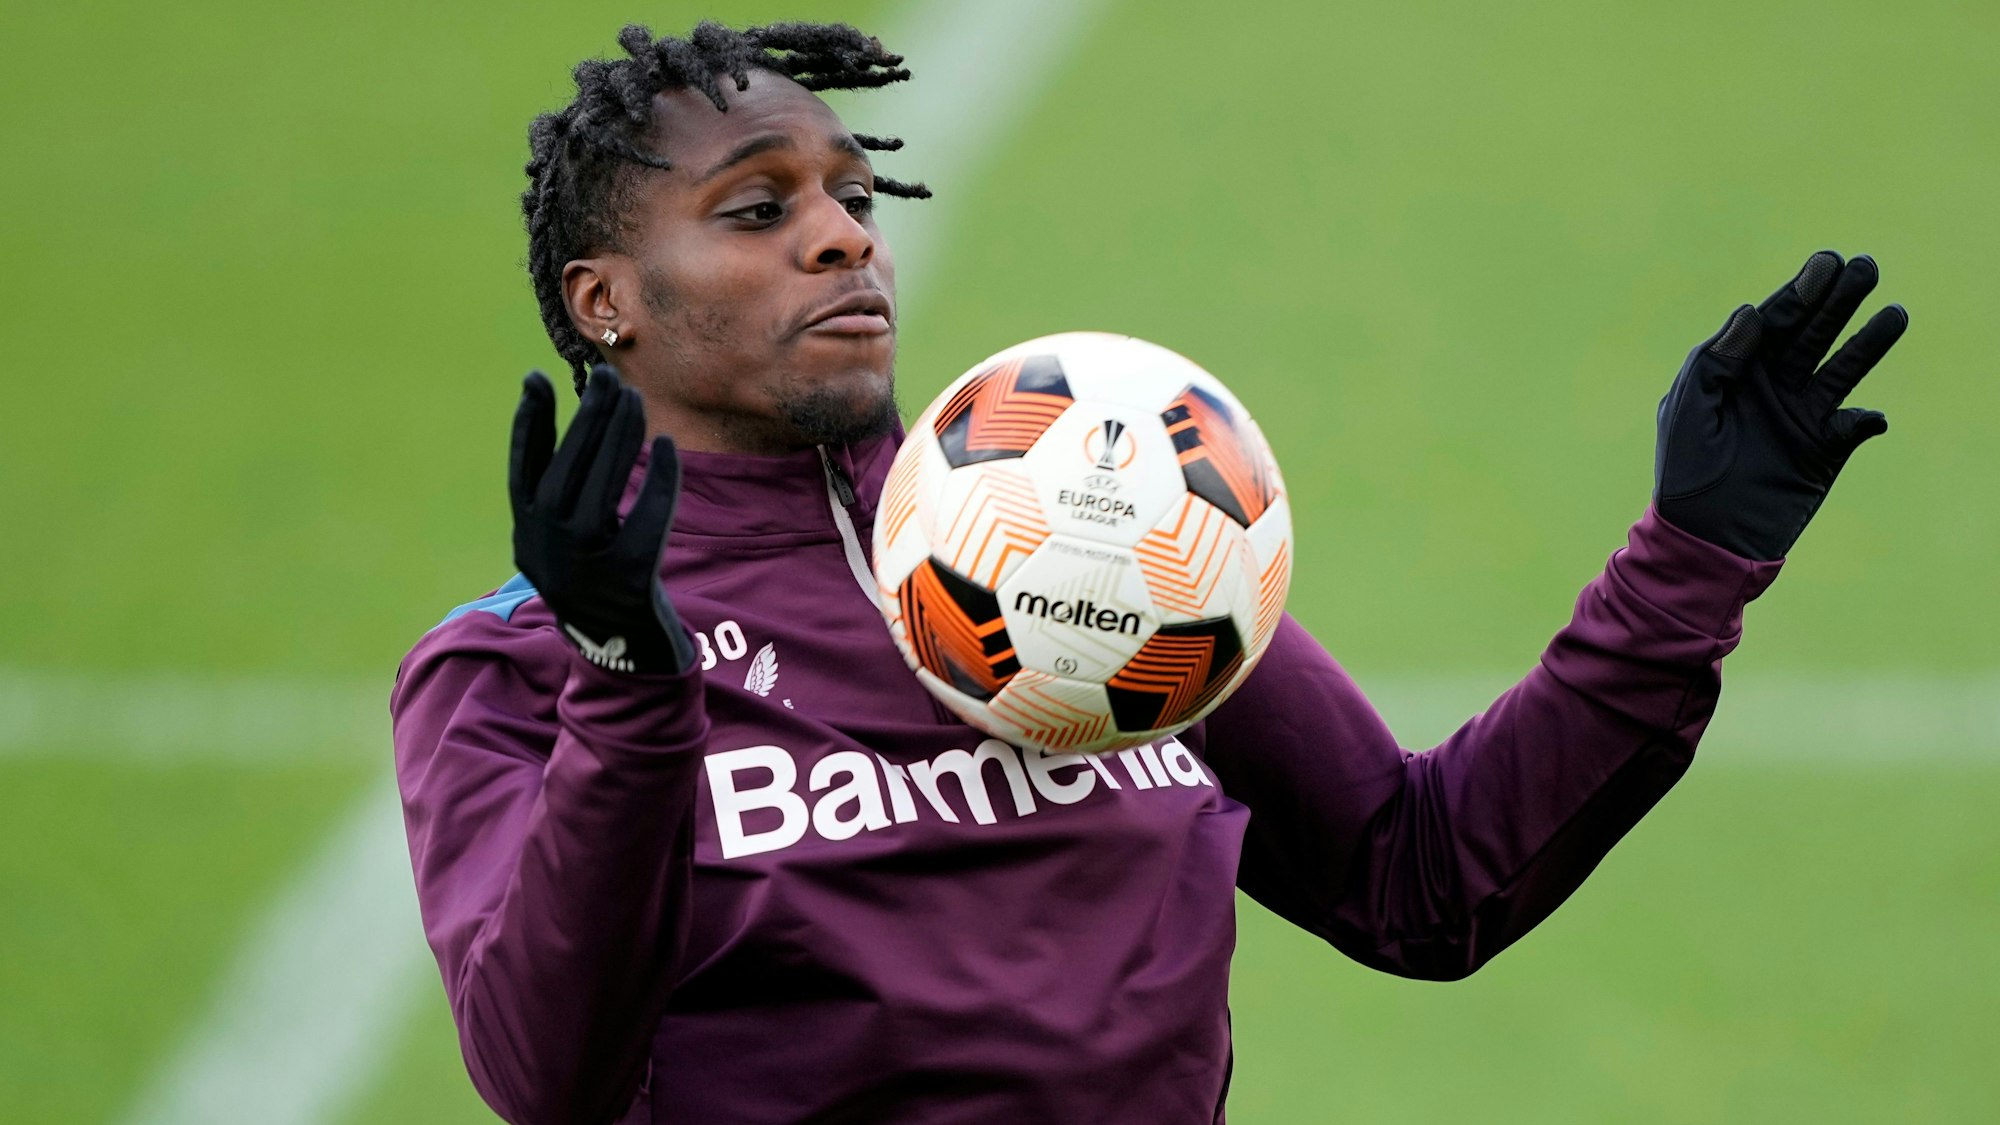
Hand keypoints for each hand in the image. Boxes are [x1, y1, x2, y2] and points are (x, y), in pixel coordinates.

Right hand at [509, 366, 693, 673]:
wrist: (623, 649)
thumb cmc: (596, 578)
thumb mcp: (562, 540)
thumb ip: (560, 494)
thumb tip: (577, 424)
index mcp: (527, 535)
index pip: (522, 469)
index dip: (528, 423)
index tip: (534, 378)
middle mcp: (548, 548)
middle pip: (566, 469)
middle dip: (586, 418)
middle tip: (606, 378)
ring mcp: (586, 564)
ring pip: (601, 486)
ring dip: (618, 436)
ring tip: (632, 398)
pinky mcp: (629, 578)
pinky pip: (646, 518)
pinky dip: (658, 480)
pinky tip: (665, 446)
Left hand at [1654, 251, 1906, 560]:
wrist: (1706, 537)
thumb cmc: (1686, 471)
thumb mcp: (1689, 409)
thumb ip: (1717, 359)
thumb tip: (1750, 312)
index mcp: (1737, 369)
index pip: (1773, 321)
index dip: (1798, 292)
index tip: (1824, 265)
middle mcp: (1774, 384)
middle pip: (1813, 333)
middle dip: (1838, 301)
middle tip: (1865, 268)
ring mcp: (1803, 414)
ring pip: (1842, 368)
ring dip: (1868, 343)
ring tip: (1894, 314)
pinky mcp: (1825, 448)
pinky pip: (1855, 425)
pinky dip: (1866, 419)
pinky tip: (1868, 416)